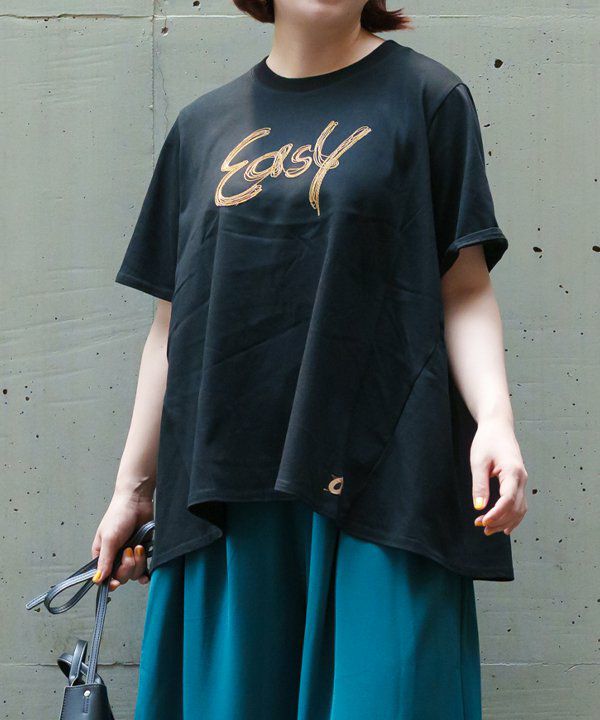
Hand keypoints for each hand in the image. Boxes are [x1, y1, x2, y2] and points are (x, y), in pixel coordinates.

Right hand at [90, 491, 153, 590]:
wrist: (137, 500)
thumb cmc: (119, 515)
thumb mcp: (109, 539)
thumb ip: (105, 560)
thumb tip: (98, 580)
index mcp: (102, 555)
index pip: (103, 577)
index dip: (110, 582)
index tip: (117, 582)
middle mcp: (115, 557)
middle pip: (121, 576)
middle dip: (127, 566)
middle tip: (130, 550)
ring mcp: (130, 554)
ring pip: (134, 573)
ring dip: (138, 562)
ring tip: (139, 546)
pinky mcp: (142, 551)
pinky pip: (144, 568)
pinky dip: (145, 571)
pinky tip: (147, 573)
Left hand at [470, 417, 527, 535]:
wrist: (498, 427)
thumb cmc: (487, 441)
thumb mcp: (478, 462)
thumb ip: (479, 485)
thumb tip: (479, 507)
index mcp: (513, 472)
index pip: (508, 500)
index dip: (497, 514)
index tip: (483, 521)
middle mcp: (522, 478)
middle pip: (515, 508)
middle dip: (499, 520)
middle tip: (480, 526)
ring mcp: (522, 481)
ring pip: (519, 509)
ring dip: (505, 521)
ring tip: (487, 529)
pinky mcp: (518, 482)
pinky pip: (520, 504)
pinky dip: (512, 517)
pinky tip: (503, 527)